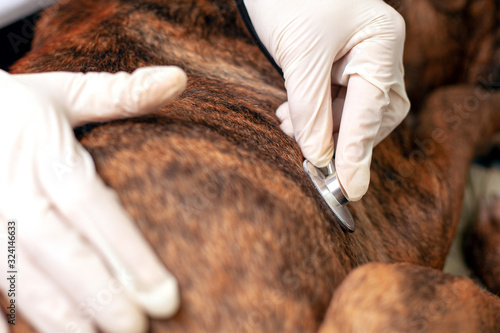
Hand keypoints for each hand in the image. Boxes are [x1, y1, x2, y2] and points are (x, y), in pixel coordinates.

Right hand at [0, 66, 186, 332]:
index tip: (165, 296)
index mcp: (44, 152)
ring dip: (57, 316)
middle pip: (61, 252)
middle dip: (100, 297)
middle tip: (136, 331)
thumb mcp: (62, 93)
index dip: (129, 254)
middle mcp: (11, 189)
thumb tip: (179, 79)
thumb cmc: (10, 106)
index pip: (95, 209)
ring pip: (18, 278)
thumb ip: (121, 93)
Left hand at [244, 0, 409, 200]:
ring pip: (352, 111)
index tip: (349, 189)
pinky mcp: (342, 63)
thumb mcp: (299, 56)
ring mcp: (362, 57)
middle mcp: (379, 52)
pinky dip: (316, 115)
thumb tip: (319, 156)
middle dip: (339, 138)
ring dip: (322, 128)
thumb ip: (310, 110)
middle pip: (371, 115)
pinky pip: (337, 100)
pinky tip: (292, 116)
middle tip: (310, 156)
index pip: (372, 109)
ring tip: (289, 127)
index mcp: (381, 42)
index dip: (358, 152)